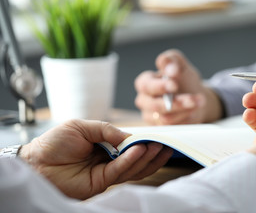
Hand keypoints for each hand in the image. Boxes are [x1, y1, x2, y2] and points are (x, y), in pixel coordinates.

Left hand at [19, 119, 172, 199]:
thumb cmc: (55, 142)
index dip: (145, 142)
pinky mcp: (100, 182)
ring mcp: (105, 172)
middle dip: (152, 152)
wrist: (35, 161)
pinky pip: (119, 171)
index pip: (130, 146)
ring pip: (132, 168)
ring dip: (147, 157)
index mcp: (105, 146)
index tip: (159, 137)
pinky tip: (138, 150)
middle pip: (136, 159)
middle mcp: (108, 160)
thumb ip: (107, 130)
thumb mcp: (83, 127)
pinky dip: (131, 161)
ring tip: (158, 147)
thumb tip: (130, 136)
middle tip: (166, 144)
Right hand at [134, 49, 222, 124]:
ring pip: (165, 118)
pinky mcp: (161, 129)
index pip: (145, 85)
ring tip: (200, 102)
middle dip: (176, 102)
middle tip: (194, 98)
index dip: (159, 86)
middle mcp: (144, 101)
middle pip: (154, 105)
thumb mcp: (180, 64)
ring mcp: (151, 117)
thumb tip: (170, 68)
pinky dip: (185, 119)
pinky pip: (173, 127)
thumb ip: (172, 61)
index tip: (174, 85)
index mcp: (144, 83)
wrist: (195, 97)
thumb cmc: (183, 79)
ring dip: (185, 110)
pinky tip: (194, 111)